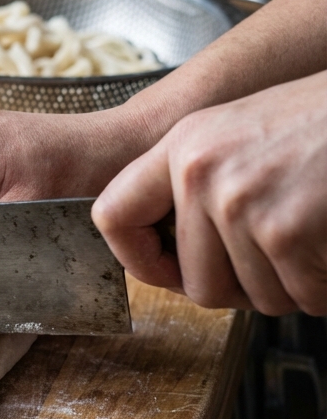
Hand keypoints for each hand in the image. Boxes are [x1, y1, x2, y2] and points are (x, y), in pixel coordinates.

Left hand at [93, 70, 326, 314]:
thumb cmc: (325, 121)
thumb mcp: (242, 133)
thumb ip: (198, 183)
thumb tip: (167, 260)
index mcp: (182, 145)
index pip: (112, 217)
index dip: (139, 260)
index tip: (168, 271)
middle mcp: (200, 172)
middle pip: (197, 284)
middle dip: (245, 288)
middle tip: (281, 264)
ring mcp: (240, 201)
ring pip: (254, 297)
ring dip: (295, 287)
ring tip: (315, 243)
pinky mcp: (285, 229)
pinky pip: (302, 296)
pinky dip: (326, 288)